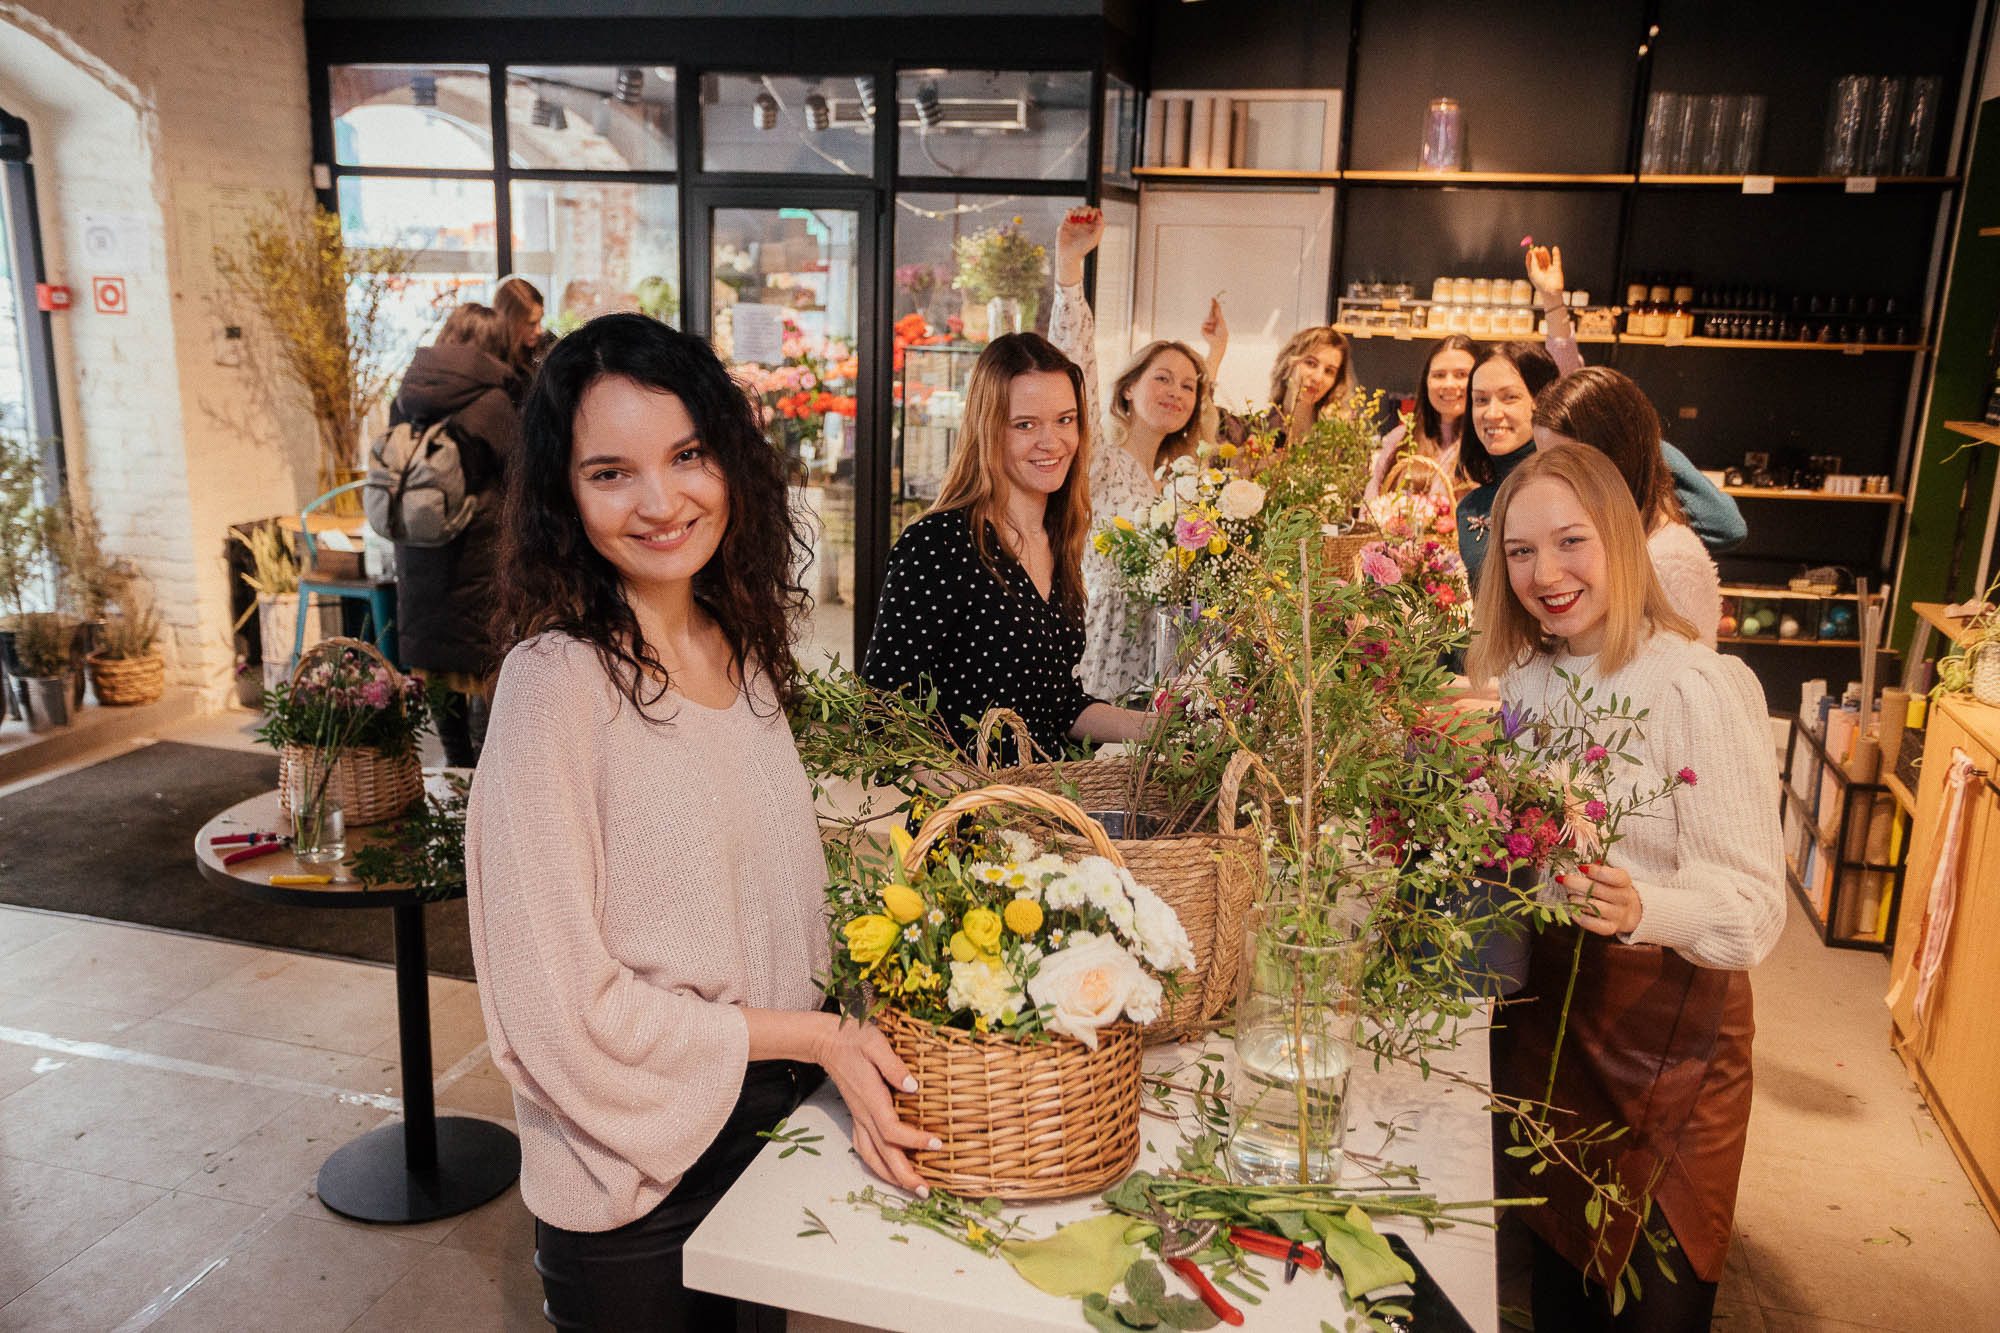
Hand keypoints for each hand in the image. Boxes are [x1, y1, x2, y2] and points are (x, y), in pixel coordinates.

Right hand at [812, 1015, 937, 1194]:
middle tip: (925, 1191)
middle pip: (883, 1153)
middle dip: (904, 1175)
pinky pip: (864, 1148)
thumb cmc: (854, 1039)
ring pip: (871, 1156)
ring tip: (910, 1188)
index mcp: (871, 1098)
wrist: (826, 1041)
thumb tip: (913, 1086)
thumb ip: (893, 1065)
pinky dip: (877, 1165)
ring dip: (890, 1176)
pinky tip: (887, 1170)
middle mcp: (863, 1114)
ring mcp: (858, 1117)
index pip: (892, 1129)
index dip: (914, 1140)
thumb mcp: (876, 1043)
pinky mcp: (856, 1116)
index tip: (937, 1143)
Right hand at [1056, 206, 1104, 284]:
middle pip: (1087, 208)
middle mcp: (1084, 223)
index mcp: (1092, 226)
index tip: (1091, 219)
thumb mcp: (1095, 238)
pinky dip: (1070, 212)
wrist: (1069, 254)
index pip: (1095, 212)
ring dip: (1079, 211)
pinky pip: (1069, 211)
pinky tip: (1072, 220)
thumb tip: (1099, 214)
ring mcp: (1075, 222)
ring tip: (1077, 221)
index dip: (1095, 212)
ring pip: (1078, 208)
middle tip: (1084, 220)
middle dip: (1086, 211)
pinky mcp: (1066, 222)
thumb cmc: (1082, 249)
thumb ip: (1100, 226)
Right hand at [1201, 297, 1227, 343]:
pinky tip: (1210, 330)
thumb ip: (1218, 314)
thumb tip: (1216, 306)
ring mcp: (1208, 325)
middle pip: (1211, 311)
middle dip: (1212, 305)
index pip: (1216, 311)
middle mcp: (1213, 321)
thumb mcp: (1221, 321)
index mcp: (1218, 319)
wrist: (1218, 341)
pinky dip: (1207, 326)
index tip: (1213, 298)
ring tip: (1213, 325)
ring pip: (1207, 318)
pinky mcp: (1203, 329)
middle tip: (1213, 298)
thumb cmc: (1222, 333)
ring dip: (1210, 320)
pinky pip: (1204, 324)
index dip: (1214, 304)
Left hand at [1525, 244, 1564, 300]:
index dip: (1530, 257)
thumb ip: (1533, 263)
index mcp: (1534, 273)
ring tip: (1542, 248)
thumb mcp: (1534, 273)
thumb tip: (1531, 252)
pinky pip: (1556, 260)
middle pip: (1539, 260)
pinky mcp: (1557, 270)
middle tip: (1536, 248)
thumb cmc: (1540, 284)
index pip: (1531, 263)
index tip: (1529, 251)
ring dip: (1544, 254)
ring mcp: (1549, 270)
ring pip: (1546, 260)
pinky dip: (1556, 254)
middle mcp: (1542, 271)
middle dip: (1537, 254)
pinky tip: (1555, 249)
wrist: (1551, 292)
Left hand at [1561, 861, 1642, 935]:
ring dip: (1576, 900)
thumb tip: (1580, 866)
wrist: (1630, 912)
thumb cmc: (1613, 889)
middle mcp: (1624, 898)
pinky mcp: (1611, 928)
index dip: (1597, 871)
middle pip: (1598, 890)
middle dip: (1575, 883)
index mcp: (1625, 882)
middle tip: (1561, 879)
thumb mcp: (1611, 877)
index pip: (1615, 877)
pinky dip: (1579, 917)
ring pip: (1593, 907)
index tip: (1580, 867)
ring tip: (1569, 896)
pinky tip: (1573, 911)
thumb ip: (1598, 870)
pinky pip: (1592, 923)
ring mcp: (1618, 915)